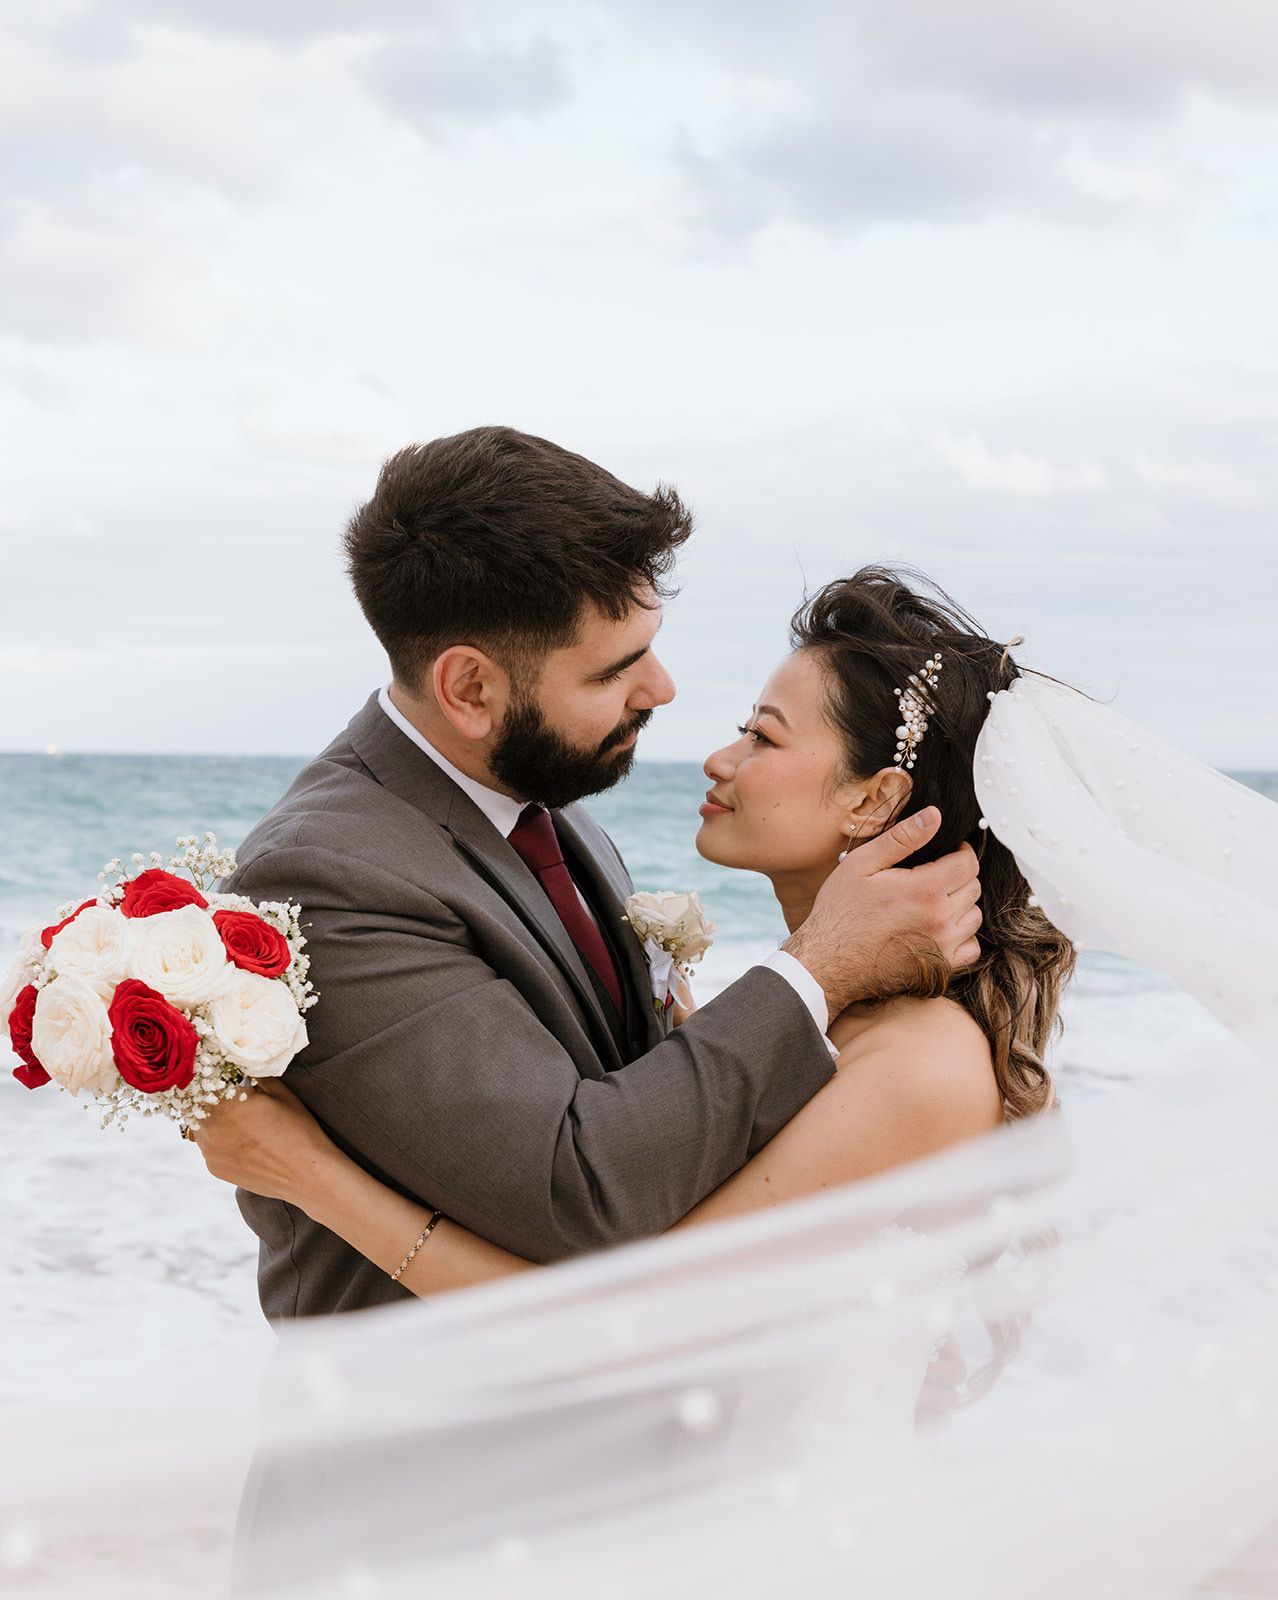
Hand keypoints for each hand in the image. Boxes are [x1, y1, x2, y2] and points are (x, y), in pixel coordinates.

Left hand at [190, 1078, 335, 1206]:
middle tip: (227, 1094)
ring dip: (211, 1119)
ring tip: (236, 1119)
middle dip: (208, 1097)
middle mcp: (209, 1128)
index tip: (220, 1073)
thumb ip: (256, 1076)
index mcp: (224, 1104)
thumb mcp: (281, 1093)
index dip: (210, 1076)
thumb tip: (245, 1067)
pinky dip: (218, 1140)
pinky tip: (241, 1140)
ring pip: (199, 1127)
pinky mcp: (215, 1169)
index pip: (202, 1082)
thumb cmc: (297, 1130)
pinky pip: (208, 1147)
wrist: (306, 1174)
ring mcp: (209, 1152)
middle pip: (194, 1105)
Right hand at [783, 807, 981, 1016]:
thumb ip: (902, 838)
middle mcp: (941, 919)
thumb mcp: (863, 864)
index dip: (960, 852)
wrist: (827, 961)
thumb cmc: (840, 911)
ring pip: (975, 916)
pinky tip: (941, 928)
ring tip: (935, 900)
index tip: (947, 851)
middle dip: (959, 875)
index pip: (968, 863)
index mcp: (926, 890)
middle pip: (973, 887)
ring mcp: (944, 946)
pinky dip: (963, 936)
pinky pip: (972, 948)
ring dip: (962, 904)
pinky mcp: (941, 967)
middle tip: (934, 874)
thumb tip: (934, 816)